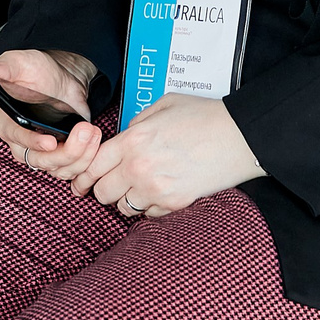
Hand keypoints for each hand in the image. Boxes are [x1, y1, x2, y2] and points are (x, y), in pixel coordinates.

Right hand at [0, 49, 101, 179]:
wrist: (61, 79)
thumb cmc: (37, 71)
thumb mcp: (20, 64)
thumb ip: (5, 68)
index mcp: (9, 126)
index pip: (19, 142)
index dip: (35, 143)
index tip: (51, 141)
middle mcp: (24, 145)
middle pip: (42, 161)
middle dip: (67, 150)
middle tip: (85, 131)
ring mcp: (44, 153)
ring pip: (59, 168)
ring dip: (81, 155)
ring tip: (93, 132)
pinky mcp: (62, 156)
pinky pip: (73, 169)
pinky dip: (87, 160)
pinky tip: (95, 140)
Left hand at [76, 94, 262, 216]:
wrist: (238, 136)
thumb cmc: (203, 116)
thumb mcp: (164, 105)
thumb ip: (137, 123)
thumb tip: (124, 137)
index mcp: (133, 139)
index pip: (92, 165)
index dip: (82, 177)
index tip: (80, 183)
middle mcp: (138, 167)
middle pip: (102, 192)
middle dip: (104, 189)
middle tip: (113, 184)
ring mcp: (155, 189)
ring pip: (123, 207)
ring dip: (127, 199)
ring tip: (140, 187)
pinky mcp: (174, 204)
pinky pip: (148, 215)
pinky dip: (150, 206)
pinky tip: (160, 191)